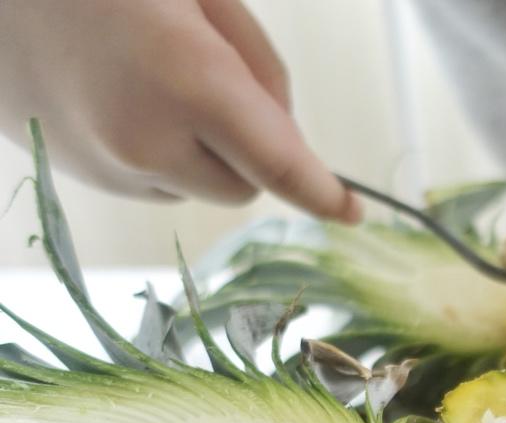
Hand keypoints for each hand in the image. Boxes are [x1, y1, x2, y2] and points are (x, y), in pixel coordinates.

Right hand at [0, 0, 360, 221]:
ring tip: (152, 76)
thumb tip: (283, 129)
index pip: (283, 165)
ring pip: (200, 187)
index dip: (326, 194)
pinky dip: (162, 152)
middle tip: (217, 78)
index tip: (354, 211)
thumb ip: (255, 61)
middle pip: (246, 187)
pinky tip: (124, 97)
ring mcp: (110, 167)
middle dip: (253, 150)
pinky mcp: (84, 178)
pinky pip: (155, 183)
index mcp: (187, 81)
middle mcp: (149, 140)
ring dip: (205, 151)